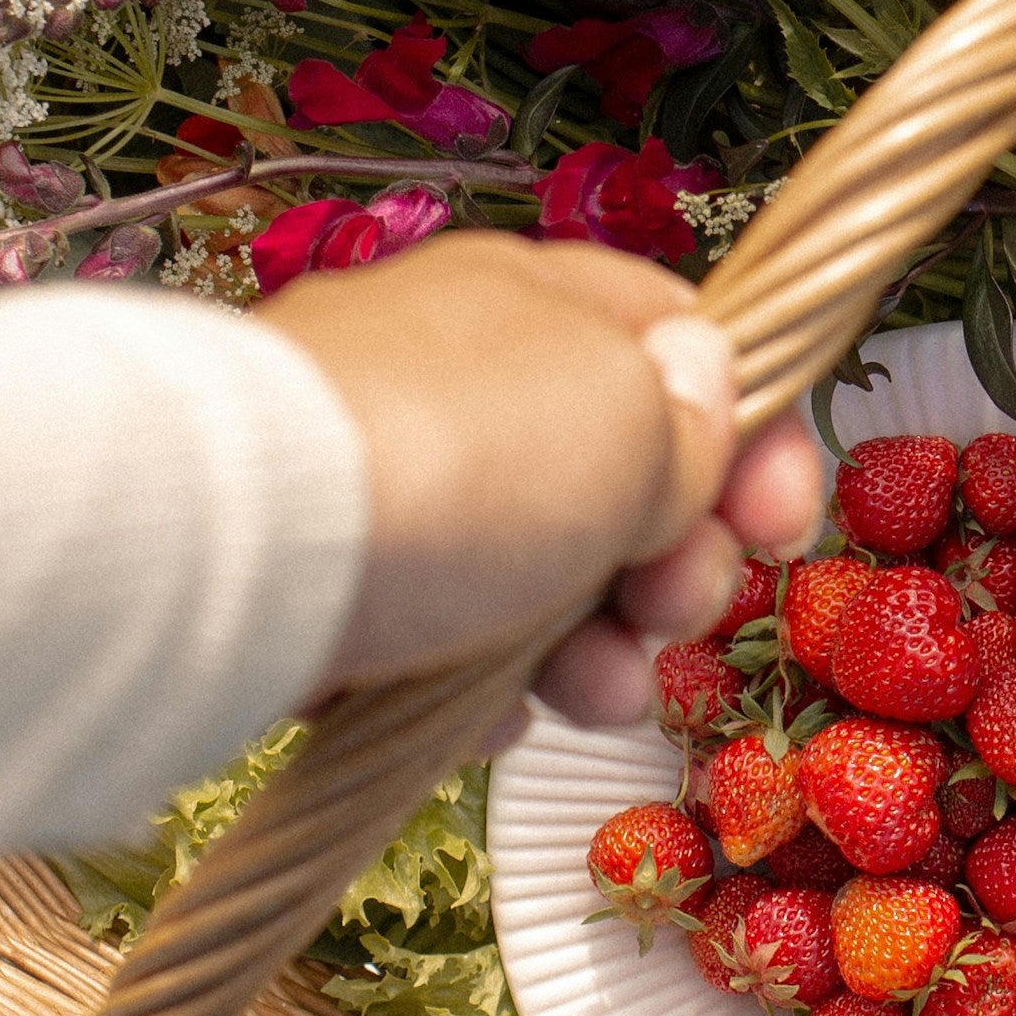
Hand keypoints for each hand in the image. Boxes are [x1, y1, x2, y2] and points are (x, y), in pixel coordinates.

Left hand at [258, 233, 822, 723]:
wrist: (231, 560)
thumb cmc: (455, 463)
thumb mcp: (629, 421)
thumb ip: (691, 414)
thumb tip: (704, 385)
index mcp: (535, 300)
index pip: (682, 343)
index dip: (754, 436)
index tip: (784, 525)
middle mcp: (458, 377)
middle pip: (617, 473)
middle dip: (677, 559)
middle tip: (676, 608)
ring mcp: (388, 482)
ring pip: (537, 569)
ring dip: (599, 643)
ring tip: (599, 691)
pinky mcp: (328, 584)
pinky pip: (443, 637)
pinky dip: (483, 680)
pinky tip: (490, 714)